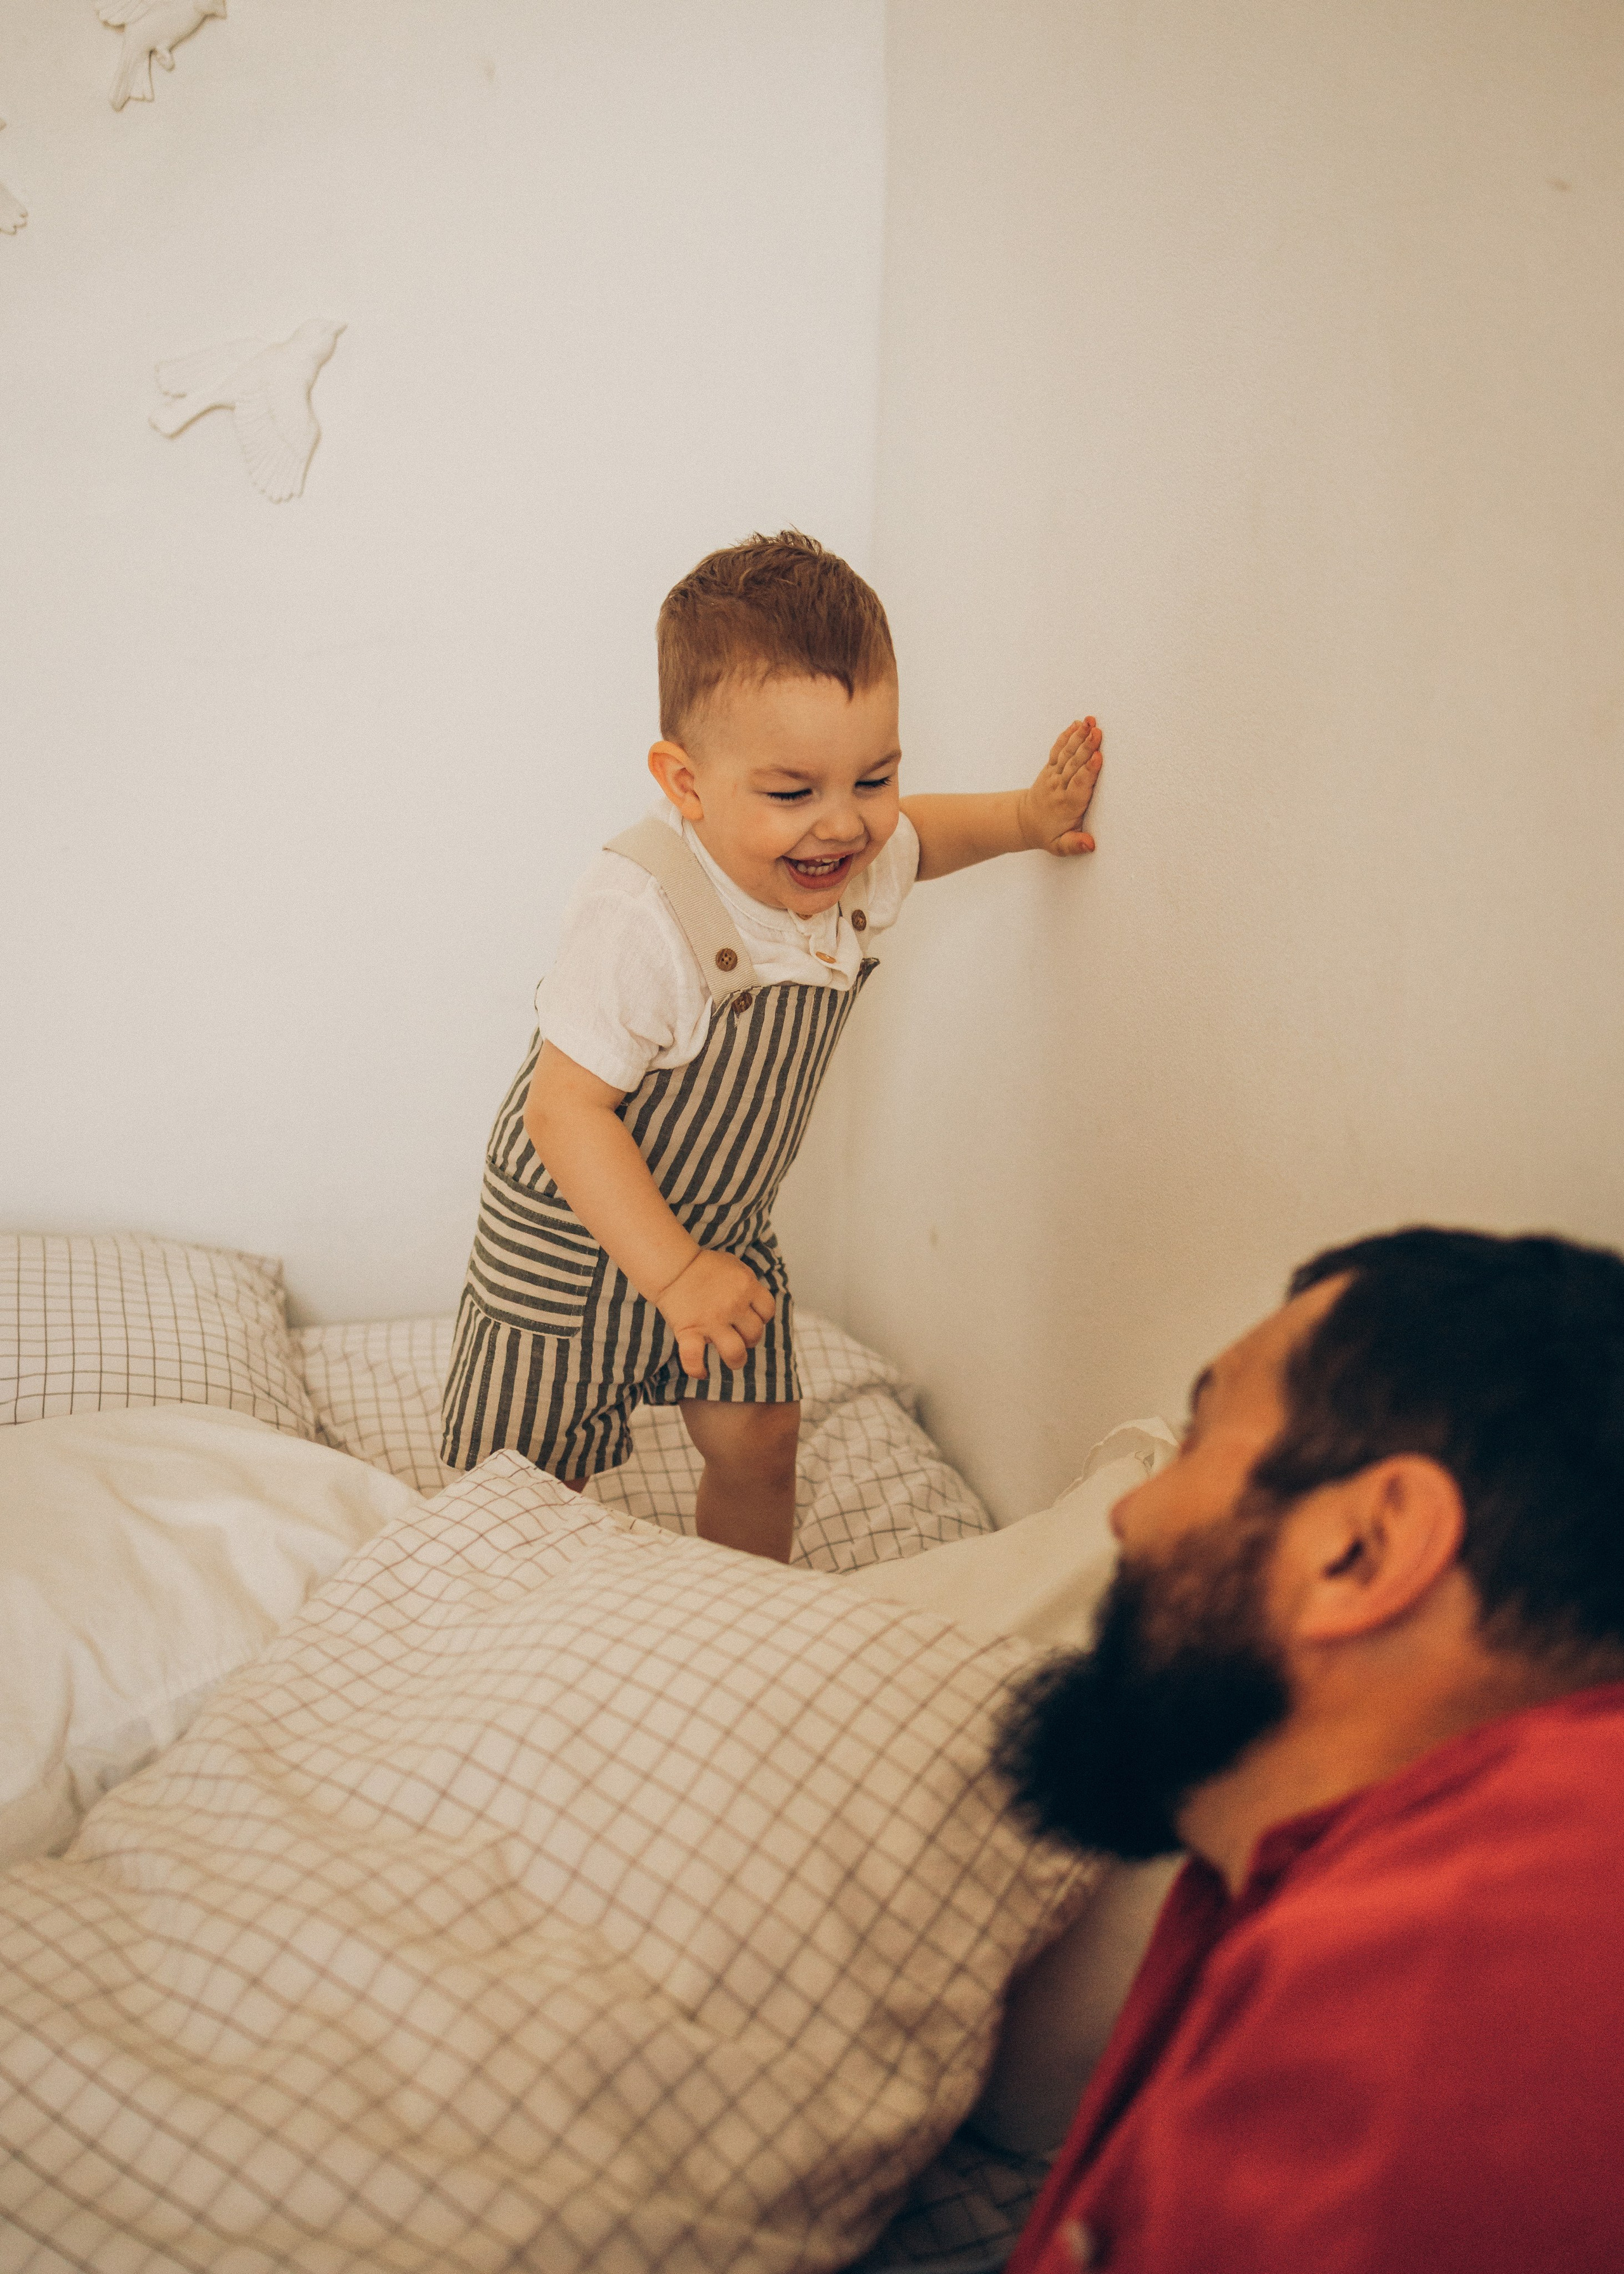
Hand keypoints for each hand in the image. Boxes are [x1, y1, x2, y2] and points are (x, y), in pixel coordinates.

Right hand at [654, 1250, 776, 1374]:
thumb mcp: (734, 1265)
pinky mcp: (689, 1331)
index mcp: (746, 1286)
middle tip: (738, 1336)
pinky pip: (694, 1359)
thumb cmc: (703, 1266)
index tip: (751, 1317)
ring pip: (735, 1353)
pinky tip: (702, 1372)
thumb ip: (748, 1283)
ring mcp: (711, 1320)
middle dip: (749, 1339)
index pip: (768, 1311)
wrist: (672, 1265)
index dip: (762, 1317)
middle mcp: (733, 1305)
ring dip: (736, 1360)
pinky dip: (697, 1370)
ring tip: (732, 1359)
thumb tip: (756, 1302)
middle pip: (755, 1334)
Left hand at [1017, 718, 1103, 854]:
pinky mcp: (1050, 767)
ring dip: (1078, 736)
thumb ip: (1074, 844)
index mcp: (1066, 805)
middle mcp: (1059, 787)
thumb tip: (1090, 844)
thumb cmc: (1048, 834)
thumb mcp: (1060, 846)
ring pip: (1066, 754)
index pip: (1079, 785)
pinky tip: (1077, 724)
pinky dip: (1067, 736)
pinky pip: (1058, 749)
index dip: (1088, 771)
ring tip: (1090, 721)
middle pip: (1074, 765)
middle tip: (1097, 731)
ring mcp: (1054, 775)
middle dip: (1086, 747)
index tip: (1097, 757)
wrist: (1024, 822)